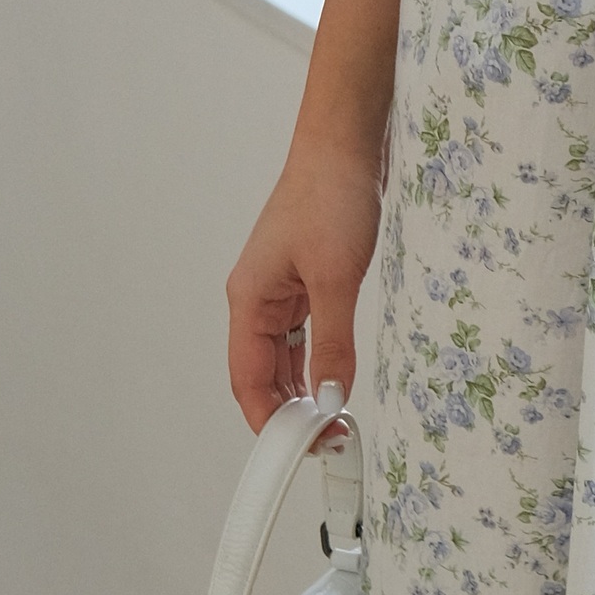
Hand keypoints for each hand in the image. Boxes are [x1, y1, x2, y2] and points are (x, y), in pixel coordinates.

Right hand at [227, 142, 380, 429]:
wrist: (346, 143)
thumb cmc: (331, 197)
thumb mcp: (337, 278)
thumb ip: (333, 343)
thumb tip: (333, 396)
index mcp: (248, 300)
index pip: (248, 381)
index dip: (268, 422)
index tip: (298, 451)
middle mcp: (257, 299)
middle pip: (263, 374)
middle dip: (290, 412)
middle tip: (327, 441)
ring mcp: (280, 288)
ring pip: (285, 357)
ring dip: (304, 389)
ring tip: (334, 420)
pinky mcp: (305, 279)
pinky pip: (304, 334)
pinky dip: (317, 361)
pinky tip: (336, 378)